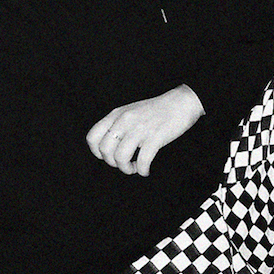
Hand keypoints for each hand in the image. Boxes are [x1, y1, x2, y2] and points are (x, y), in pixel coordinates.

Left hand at [86, 85, 204, 176]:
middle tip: (125, 163)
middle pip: (105, 150)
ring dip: (127, 168)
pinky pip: (142, 160)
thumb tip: (108, 148)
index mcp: (116, 114)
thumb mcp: (130, 112)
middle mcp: (125, 120)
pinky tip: (146, 170)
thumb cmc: (156, 110)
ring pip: (120, 157)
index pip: (92, 137)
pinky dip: (142, 170)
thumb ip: (117, 125)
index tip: (109, 156)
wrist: (181, 102)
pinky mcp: (155, 137)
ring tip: (135, 168)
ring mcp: (139, 128)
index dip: (97, 153)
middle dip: (113, 163)